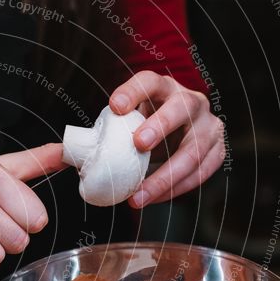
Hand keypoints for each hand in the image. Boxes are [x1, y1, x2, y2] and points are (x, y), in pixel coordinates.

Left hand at [109, 71, 225, 207]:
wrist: (175, 133)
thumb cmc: (141, 128)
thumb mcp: (124, 124)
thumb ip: (99, 135)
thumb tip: (62, 155)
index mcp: (162, 88)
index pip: (148, 82)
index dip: (133, 91)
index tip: (115, 106)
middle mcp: (190, 101)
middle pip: (181, 108)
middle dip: (160, 125)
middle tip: (139, 144)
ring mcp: (208, 125)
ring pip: (195, 148)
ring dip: (167, 174)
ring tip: (139, 196)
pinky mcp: (217, 149)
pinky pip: (202, 171)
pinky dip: (177, 188)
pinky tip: (154, 199)